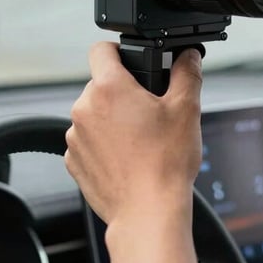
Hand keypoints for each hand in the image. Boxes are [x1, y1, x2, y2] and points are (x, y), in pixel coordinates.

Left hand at [64, 43, 202, 227]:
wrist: (149, 212)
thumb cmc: (165, 162)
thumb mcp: (186, 109)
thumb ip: (187, 73)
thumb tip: (188, 55)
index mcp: (108, 88)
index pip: (101, 49)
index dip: (118, 51)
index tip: (132, 62)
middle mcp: (84, 108)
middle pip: (101, 84)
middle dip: (123, 91)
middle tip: (149, 110)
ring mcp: (75, 137)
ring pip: (94, 113)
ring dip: (112, 118)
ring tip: (140, 138)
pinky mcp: (74, 161)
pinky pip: (87, 140)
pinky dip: (104, 143)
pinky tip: (128, 156)